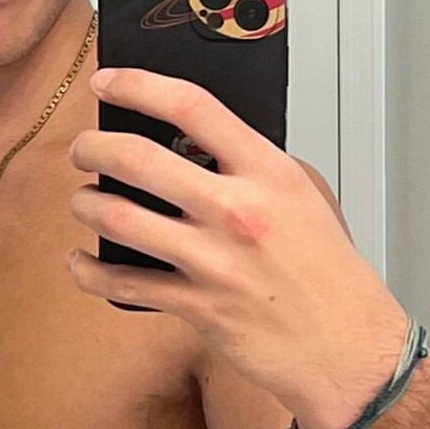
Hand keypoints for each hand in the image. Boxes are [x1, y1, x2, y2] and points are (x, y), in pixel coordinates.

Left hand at [65, 65, 412, 428]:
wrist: (348, 347)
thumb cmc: (328, 274)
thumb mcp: (305, 197)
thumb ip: (253, 166)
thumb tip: (195, 141)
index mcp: (268, 173)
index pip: (191, 107)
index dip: (137, 85)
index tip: (108, 81)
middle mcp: (237, 211)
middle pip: (138, 159)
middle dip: (93, 148)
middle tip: (82, 148)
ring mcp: (214, 261)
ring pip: (120, 218)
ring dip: (86, 204)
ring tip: (84, 200)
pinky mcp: (198, 306)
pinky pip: (123, 284)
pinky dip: (89, 270)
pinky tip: (81, 260)